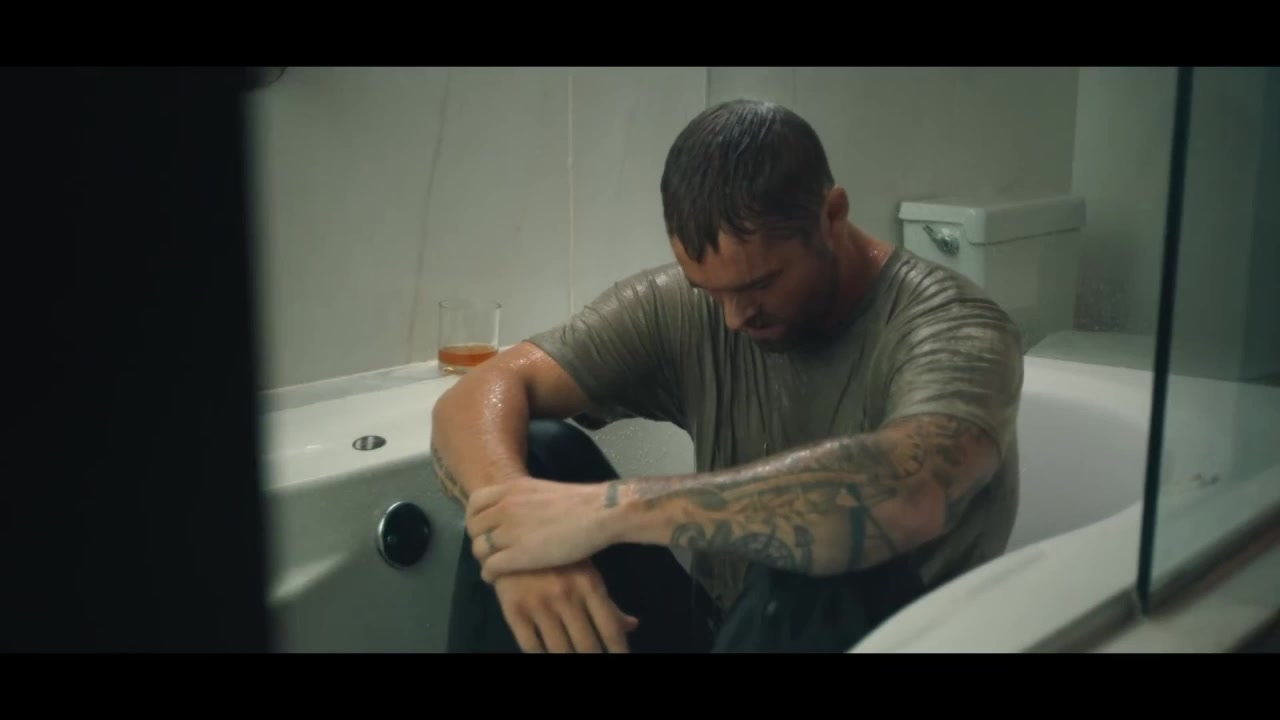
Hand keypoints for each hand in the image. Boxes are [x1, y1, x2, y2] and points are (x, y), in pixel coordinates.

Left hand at [466, 476, 616, 581]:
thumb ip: (523, 500)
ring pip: (479, 549)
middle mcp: (504, 507)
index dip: (475, 518)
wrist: (598, 512)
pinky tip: (496, 577)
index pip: (475, 503)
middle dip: (479, 540)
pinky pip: (490, 567)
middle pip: (474, 528)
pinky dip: (489, 574)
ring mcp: (509, 531)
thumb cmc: (579, 502)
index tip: (484, 528)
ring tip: (495, 565)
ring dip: (484, 558)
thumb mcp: (540, 490)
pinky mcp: (518, 555)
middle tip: (491, 549)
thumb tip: (517, 512)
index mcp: (510, 489)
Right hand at [492, 560, 638, 652]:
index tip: (622, 660)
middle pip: (587, 645)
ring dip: (569, 660)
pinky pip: (531, 646)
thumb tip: (632, 625)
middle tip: (598, 661)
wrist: (509, 537)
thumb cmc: (555, 557)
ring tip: (575, 660)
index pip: (610, 628)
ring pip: (560, 650)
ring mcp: (539, 603)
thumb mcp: (585, 573)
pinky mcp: (514, 610)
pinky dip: (542, 657)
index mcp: (588, 584)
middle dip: (594, 658)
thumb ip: (607, 602)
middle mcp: (565, 595)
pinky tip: (548, 656)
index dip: (618, 651)